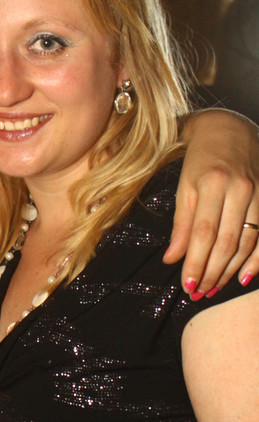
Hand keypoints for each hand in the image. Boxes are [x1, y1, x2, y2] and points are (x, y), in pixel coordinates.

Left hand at [165, 111, 258, 294]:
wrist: (229, 130)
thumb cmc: (200, 160)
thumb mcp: (184, 187)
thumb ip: (180, 224)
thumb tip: (171, 259)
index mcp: (212, 183)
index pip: (203, 232)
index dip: (196, 262)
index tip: (187, 285)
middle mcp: (239, 188)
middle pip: (227, 242)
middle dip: (212, 272)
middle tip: (198, 292)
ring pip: (248, 241)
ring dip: (230, 270)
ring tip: (213, 288)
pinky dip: (256, 259)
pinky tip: (243, 276)